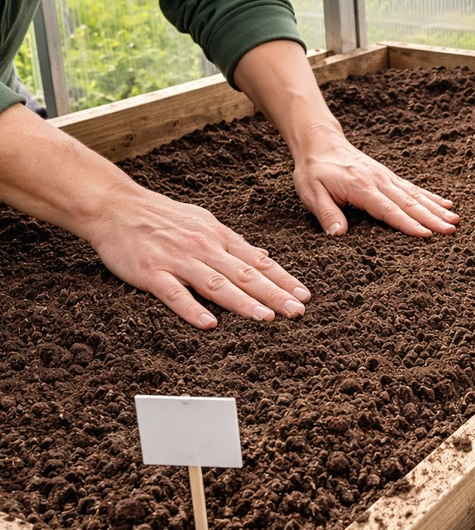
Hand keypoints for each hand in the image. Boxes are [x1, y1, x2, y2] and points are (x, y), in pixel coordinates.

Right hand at [89, 183, 310, 328]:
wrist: (114, 205)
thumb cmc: (161, 216)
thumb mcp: (203, 223)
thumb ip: (230, 244)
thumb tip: (261, 257)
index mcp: (218, 237)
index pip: (257, 261)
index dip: (283, 279)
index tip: (304, 295)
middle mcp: (203, 248)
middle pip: (244, 274)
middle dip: (274, 294)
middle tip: (297, 311)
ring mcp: (178, 260)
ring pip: (216, 284)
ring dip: (243, 303)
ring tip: (266, 319)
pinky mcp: (151, 273)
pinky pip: (174, 294)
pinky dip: (192, 309)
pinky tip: (210, 324)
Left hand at [293, 127, 459, 237]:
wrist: (319, 142)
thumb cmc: (314, 171)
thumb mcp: (311, 193)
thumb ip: (327, 213)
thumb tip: (339, 234)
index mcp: (362, 188)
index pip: (388, 210)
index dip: (408, 224)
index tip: (426, 234)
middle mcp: (379, 181)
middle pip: (409, 203)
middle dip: (432, 218)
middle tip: (451, 231)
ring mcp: (387, 177)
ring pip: (416, 195)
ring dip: (436, 209)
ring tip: (455, 220)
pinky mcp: (389, 176)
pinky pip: (413, 188)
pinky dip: (431, 197)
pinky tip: (446, 204)